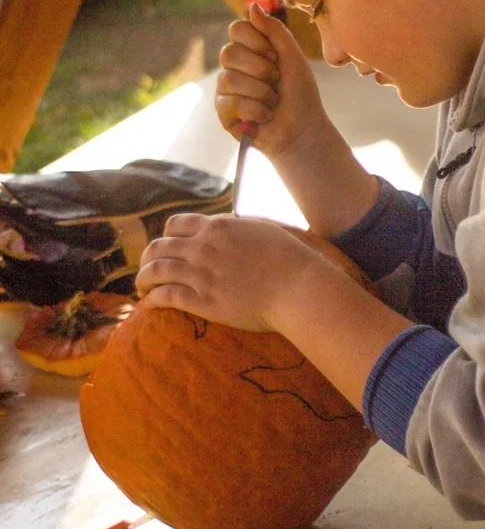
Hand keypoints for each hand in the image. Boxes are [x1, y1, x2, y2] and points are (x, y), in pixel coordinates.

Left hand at [136, 212, 316, 329]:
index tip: (167, 248)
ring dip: (143, 279)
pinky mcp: (205, 302)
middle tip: (148, 269)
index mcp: (216, 227)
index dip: (166, 237)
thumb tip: (225, 225)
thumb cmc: (288, 257)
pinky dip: (153, 298)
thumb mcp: (259, 228)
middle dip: (148, 258)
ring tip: (142, 288)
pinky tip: (150, 304)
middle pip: (159, 247)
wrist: (297, 286)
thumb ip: (235, 226)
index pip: (174, 225)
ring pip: (156, 271)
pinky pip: (167, 296)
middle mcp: (203, 247)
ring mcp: (202, 275)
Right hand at [215, 5, 328, 159]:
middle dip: (261, 70)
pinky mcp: (223, 111)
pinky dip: (255, 110)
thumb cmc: (301, 94)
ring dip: (261, 93)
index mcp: (250, 49)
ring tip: (273, 102)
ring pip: (229, 78)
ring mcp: (226, 88)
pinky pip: (229, 102)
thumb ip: (275, 31)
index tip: (275, 57)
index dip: (257, 42)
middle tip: (276, 82)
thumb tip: (252, 6)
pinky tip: (265, 116)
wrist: (303, 129)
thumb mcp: (292, 57)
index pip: (237, 29)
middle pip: (229, 53)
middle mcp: (234, 66)